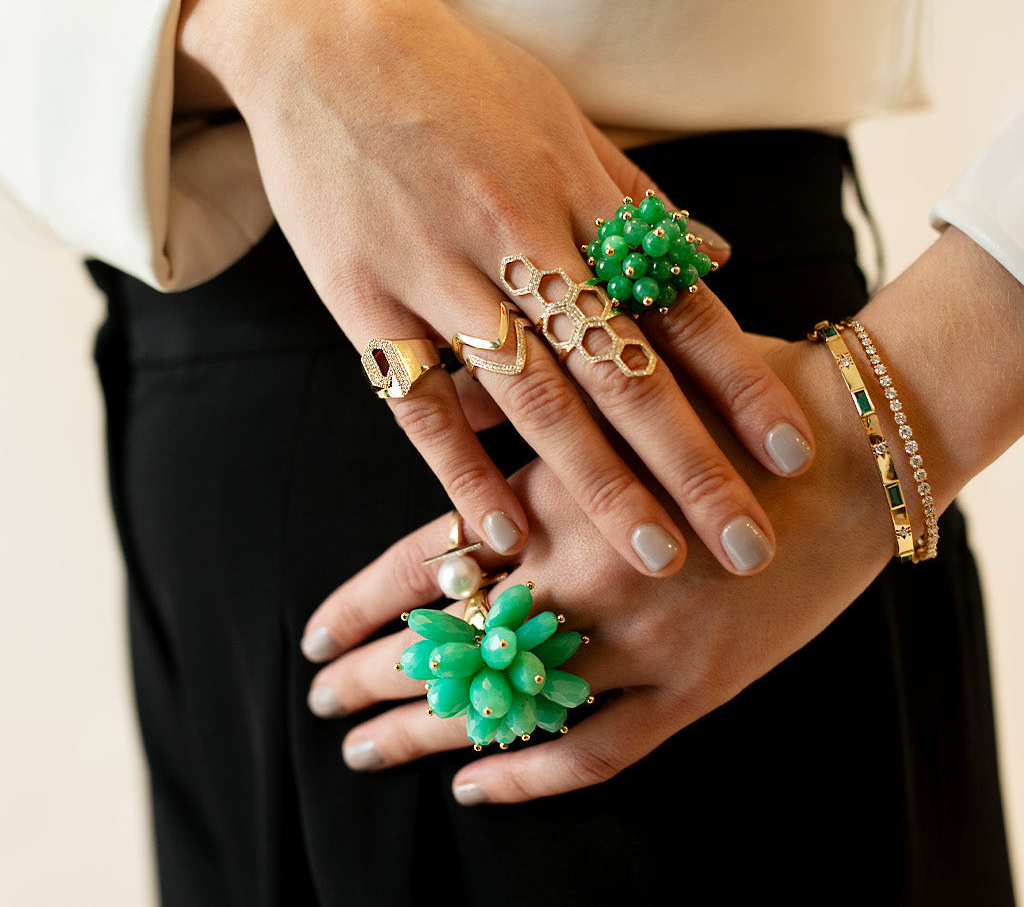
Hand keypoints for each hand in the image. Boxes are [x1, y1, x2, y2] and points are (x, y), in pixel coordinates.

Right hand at [176, 0, 814, 577]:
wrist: (318, 40)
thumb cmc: (450, 73)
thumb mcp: (557, 113)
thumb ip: (633, 195)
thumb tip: (714, 255)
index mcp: (575, 191)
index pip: (674, 303)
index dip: (737, 380)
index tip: (788, 451)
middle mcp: (518, 237)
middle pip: (619, 369)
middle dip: (688, 462)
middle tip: (744, 543)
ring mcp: (438, 272)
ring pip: (532, 396)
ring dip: (596, 484)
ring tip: (650, 557)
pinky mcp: (364, 300)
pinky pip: (421, 398)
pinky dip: (461, 467)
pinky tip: (502, 532)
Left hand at [302, 335, 895, 801]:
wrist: (853, 449)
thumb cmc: (729, 397)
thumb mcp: (616, 375)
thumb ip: (513, 394)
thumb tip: (427, 398)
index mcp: (558, 496)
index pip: (425, 565)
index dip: (360, 607)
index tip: (313, 638)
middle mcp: (589, 575)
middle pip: (452, 646)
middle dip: (374, 681)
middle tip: (323, 702)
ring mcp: (644, 641)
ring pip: (511, 708)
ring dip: (427, 737)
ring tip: (367, 751)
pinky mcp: (698, 687)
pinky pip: (598, 752)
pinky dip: (532, 779)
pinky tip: (475, 789)